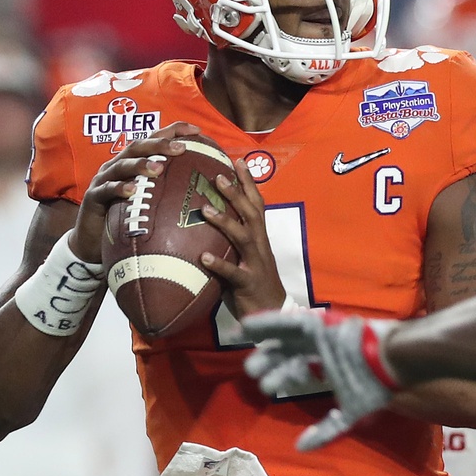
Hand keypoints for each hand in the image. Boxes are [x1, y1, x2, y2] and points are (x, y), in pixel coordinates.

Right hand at [66, 122, 205, 261]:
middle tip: (180, 148)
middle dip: (159, 144)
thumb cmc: (123, 217)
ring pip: (122, 165)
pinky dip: (119, 188)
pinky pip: (106, 190)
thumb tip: (201, 190)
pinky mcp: (93, 197)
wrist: (91, 239)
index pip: (152, 140)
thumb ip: (165, 191)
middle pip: (137, 147)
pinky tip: (132, 190)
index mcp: (131, 163)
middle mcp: (116, 166)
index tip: (196, 131)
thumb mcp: (146, 201)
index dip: (173, 132)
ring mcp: (103, 180)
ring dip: (141, 165)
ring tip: (159, 168)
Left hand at [198, 153, 287, 319]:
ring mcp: (255, 264)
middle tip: (218, 176)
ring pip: (242, 237)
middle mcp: (260, 246)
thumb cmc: (254, 283)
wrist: (273, 314)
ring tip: (205, 210)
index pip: (256, 204)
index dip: (248, 182)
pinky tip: (202, 257)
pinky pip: (232, 272)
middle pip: (250, 214)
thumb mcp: (246, 256)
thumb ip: (233, 238)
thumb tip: (210, 217)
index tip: (237, 161)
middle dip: (236, 194)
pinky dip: (218, 263)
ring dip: (225, 222)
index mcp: (260, 238)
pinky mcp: (248, 283)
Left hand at [243, 309, 400, 449]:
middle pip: (289, 352)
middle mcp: (322, 348)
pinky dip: (266, 322)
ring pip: (284, 336)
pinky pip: (286, 321)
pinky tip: (246, 325)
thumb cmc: (375, 386)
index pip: (301, 369)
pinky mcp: (317, 322)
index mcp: (330, 366)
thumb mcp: (349, 413)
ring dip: (263, 340)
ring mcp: (320, 334)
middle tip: (251, 372)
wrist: (392, 361)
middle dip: (270, 361)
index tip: (266, 386)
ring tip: (239, 342)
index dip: (283, 377)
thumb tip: (300, 448)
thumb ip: (325, 430)